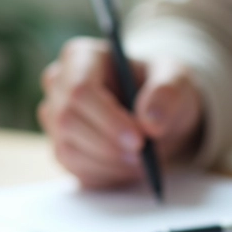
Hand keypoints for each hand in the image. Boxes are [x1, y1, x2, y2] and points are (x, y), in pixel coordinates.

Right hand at [37, 37, 203, 187]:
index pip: (80, 89)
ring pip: (68, 149)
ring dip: (108, 163)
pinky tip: (127, 167)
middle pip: (68, 121)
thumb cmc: (160, 89)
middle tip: (143, 158)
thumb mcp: (176, 80)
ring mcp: (54, 117)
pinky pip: (74, 169)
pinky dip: (105, 175)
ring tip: (141, 162)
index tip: (139, 139)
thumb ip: (167, 93)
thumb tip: (151, 122)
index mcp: (81, 56)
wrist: (156, 115)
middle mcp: (58, 84)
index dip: (107, 118)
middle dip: (108, 145)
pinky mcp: (60, 146)